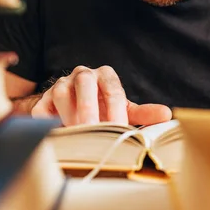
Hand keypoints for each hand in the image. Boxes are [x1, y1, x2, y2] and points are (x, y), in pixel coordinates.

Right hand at [31, 65, 171, 126]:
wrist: (71, 109)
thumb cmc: (103, 109)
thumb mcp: (123, 110)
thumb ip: (143, 113)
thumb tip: (167, 115)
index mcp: (105, 75)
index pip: (113, 87)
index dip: (116, 108)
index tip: (120, 128)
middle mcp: (82, 75)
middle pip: (85, 82)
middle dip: (89, 107)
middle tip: (92, 129)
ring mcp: (60, 85)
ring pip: (61, 93)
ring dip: (70, 115)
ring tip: (77, 134)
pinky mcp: (42, 100)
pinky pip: (42, 108)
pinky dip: (48, 122)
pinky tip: (56, 135)